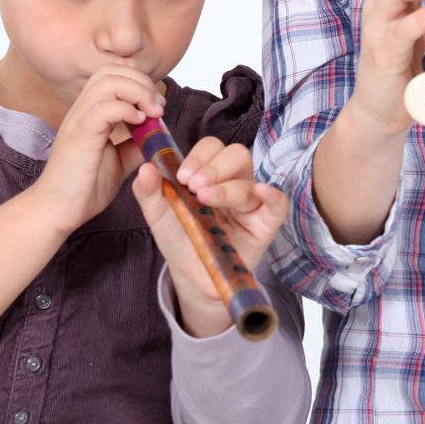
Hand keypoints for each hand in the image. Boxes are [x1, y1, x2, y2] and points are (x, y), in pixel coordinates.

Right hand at [26, 65, 162, 236]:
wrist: (56, 211)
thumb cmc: (82, 188)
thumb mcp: (118, 161)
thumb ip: (135, 145)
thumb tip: (158, 136)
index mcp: (89, 112)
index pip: (113, 74)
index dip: (140, 82)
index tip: (157, 106)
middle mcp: (81, 110)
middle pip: (112, 70)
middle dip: (142, 82)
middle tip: (158, 108)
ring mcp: (78, 120)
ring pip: (108, 82)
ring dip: (138, 92)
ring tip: (152, 114)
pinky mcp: (79, 135)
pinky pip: (103, 107)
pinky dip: (126, 109)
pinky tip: (139, 123)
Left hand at [132, 136, 288, 337]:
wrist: (191, 275)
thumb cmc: (180, 237)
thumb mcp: (158, 214)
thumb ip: (149, 191)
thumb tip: (145, 168)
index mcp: (210, 173)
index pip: (212, 147)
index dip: (199, 156)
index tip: (182, 176)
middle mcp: (234, 182)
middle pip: (237, 156)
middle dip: (214, 167)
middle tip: (194, 186)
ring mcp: (251, 203)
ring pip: (249, 182)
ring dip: (227, 188)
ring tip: (205, 200)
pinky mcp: (265, 224)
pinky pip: (279, 205)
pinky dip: (273, 195)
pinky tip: (262, 192)